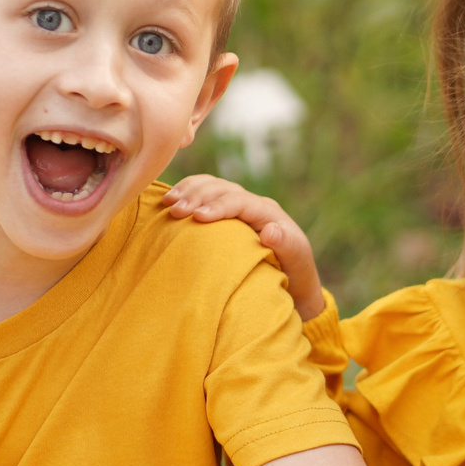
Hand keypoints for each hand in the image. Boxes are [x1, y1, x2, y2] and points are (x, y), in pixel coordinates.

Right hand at [161, 174, 323, 319]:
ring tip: (167, 203)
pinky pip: (203, 194)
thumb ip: (287, 246)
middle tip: (174, 210)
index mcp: (268, 212)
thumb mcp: (297, 261)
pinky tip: (168, 202)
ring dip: (187, 191)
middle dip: (197, 196)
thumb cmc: (295, 272)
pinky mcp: (225, 212)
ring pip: (210, 186)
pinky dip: (186, 193)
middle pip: (221, 188)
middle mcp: (252, 204)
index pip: (240, 201)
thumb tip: (270, 230)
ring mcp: (237, 205)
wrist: (293, 278)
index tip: (197, 217)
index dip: (218, 206)